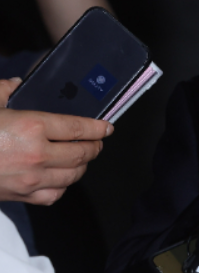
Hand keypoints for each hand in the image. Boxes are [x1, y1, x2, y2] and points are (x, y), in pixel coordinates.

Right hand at [0, 78, 113, 204]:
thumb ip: (6, 89)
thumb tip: (19, 84)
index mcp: (32, 126)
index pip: (80, 128)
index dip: (99, 128)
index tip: (107, 127)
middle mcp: (36, 154)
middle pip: (82, 153)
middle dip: (95, 147)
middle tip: (97, 141)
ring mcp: (29, 179)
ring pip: (73, 175)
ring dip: (82, 166)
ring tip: (82, 157)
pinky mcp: (20, 196)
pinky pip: (54, 194)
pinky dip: (63, 185)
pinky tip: (61, 176)